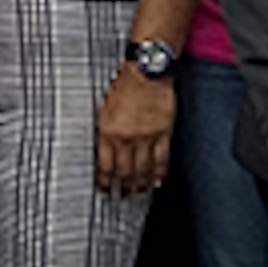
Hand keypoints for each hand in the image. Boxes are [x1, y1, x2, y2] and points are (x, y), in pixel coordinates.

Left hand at [93, 64, 174, 195]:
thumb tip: (103, 150)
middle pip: (124, 171)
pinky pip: (161, 159)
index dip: (104, 181)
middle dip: (123, 186)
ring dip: (140, 183)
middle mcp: (126, 137)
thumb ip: (105, 130)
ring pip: (143, 169)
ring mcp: (146, 136)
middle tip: (122, 195)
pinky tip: (156, 180)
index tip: (104, 188)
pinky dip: (159, 173)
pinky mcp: (163, 133)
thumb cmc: (124, 84)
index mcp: (107, 130)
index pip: (105, 165)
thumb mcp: (104, 108)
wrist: (146, 71)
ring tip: (138, 191)